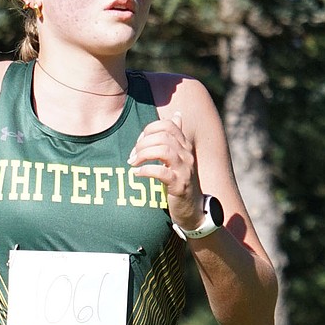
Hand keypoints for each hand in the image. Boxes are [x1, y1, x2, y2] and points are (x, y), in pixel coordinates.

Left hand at [127, 110, 201, 230]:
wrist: (192, 209)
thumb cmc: (181, 181)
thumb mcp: (179, 157)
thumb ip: (176, 138)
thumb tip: (177, 116)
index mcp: (184, 146)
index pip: (168, 125)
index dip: (149, 130)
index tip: (139, 142)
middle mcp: (186, 155)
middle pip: (163, 136)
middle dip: (143, 143)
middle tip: (132, 155)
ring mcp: (184, 170)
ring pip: (163, 151)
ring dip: (143, 154)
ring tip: (133, 163)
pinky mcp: (179, 185)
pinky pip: (161, 172)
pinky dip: (146, 170)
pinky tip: (137, 174)